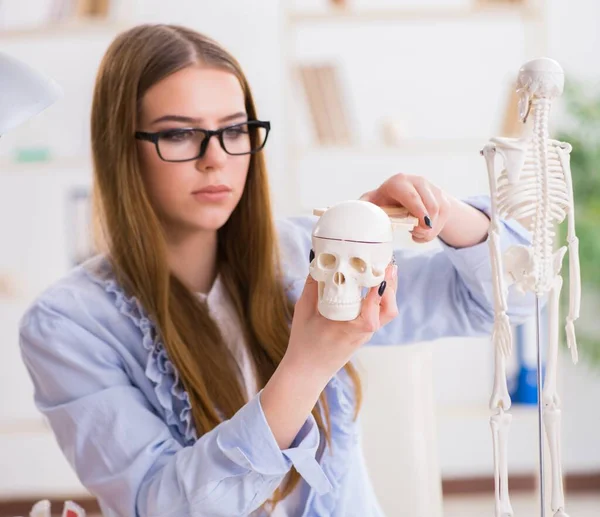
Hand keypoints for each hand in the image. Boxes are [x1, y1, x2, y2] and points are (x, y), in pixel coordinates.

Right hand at [283, 262, 397, 380]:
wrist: (306, 372)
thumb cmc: (304, 343)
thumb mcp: (304, 310)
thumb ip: (312, 285)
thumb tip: (317, 260)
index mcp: (351, 326)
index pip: (374, 305)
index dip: (380, 286)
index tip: (380, 267)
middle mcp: (363, 331)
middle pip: (388, 308)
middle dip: (391, 285)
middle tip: (389, 264)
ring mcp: (365, 334)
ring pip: (387, 313)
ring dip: (389, 292)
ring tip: (385, 272)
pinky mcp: (363, 335)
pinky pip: (379, 315)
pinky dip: (380, 299)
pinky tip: (374, 286)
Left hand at [360, 173, 452, 243]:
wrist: (405, 198)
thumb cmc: (385, 201)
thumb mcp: (373, 202)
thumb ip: (363, 206)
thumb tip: (349, 211)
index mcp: (398, 182)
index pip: (410, 194)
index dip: (417, 208)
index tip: (421, 223)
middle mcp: (417, 181)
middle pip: (429, 205)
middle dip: (425, 224)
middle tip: (416, 234)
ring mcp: (432, 188)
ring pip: (438, 212)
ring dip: (429, 229)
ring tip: (416, 233)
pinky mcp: (443, 198)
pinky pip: (443, 218)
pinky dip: (433, 230)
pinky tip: (422, 231)